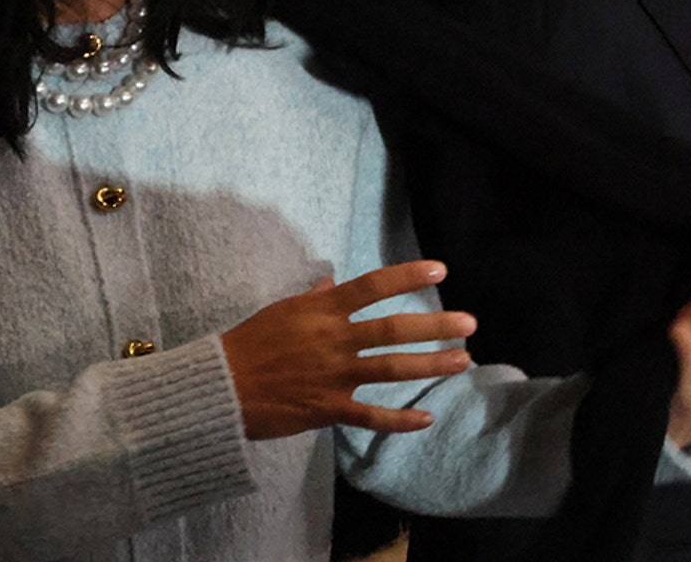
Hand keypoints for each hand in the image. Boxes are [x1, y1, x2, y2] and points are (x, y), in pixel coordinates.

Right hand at [220, 260, 475, 439]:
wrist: (220, 388)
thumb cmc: (248, 345)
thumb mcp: (281, 312)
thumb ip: (313, 301)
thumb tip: (332, 286)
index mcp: (322, 311)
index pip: (373, 286)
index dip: (408, 276)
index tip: (440, 270)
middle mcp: (334, 340)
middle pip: (394, 329)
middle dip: (435, 326)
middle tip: (470, 324)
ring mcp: (334, 376)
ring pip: (392, 368)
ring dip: (431, 365)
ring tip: (464, 361)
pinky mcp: (328, 409)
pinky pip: (371, 415)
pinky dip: (400, 420)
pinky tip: (426, 419)